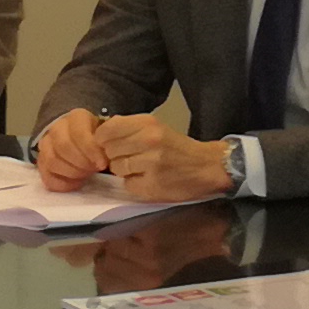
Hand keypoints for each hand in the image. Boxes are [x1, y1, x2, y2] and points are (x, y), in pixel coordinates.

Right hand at [35, 110, 113, 187]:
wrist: (86, 140)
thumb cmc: (100, 139)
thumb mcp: (107, 135)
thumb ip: (107, 144)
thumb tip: (107, 157)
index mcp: (77, 117)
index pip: (79, 132)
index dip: (90, 150)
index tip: (102, 164)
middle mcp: (57, 127)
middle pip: (63, 146)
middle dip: (81, 163)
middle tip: (93, 169)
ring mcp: (46, 144)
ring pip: (51, 161)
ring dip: (71, 173)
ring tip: (85, 175)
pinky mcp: (42, 161)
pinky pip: (46, 176)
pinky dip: (61, 184)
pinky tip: (75, 184)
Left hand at [102, 115, 237, 200]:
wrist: (207, 167)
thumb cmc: (178, 148)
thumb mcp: (156, 127)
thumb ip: (129, 128)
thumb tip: (101, 132)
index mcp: (148, 123)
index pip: (107, 130)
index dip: (104, 139)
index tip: (111, 144)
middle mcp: (148, 140)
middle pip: (109, 150)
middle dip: (116, 155)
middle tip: (133, 157)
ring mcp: (150, 163)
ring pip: (116, 168)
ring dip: (125, 171)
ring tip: (143, 169)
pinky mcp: (152, 185)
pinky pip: (128, 185)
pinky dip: (135, 185)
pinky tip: (149, 180)